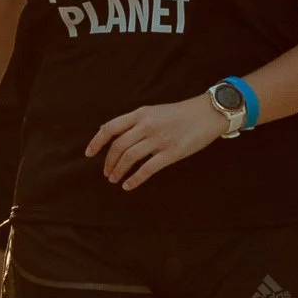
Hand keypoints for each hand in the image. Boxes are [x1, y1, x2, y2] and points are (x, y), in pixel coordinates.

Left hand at [86, 96, 226, 190]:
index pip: (110, 128)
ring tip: (114, 179)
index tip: (89, 154)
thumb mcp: (154, 111)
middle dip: (109, 162)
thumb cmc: (180, 114)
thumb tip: (114, 135)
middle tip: (106, 173)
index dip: (97, 142)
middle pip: (118, 146)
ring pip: (130, 157)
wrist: (209, 113)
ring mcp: (159, 139)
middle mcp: (147, 125)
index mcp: (140, 114)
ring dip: (118, 170)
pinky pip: (148, 169)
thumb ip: (136, 122)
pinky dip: (135, 179)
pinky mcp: (172, 153)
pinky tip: (128, 185)